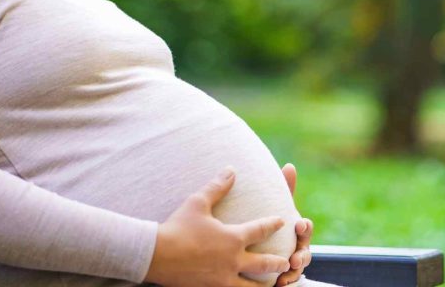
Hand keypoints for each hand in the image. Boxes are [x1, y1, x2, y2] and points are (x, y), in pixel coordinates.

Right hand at [144, 167, 290, 286]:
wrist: (158, 255)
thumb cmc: (178, 226)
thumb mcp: (198, 202)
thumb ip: (217, 187)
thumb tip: (231, 169)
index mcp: (233, 238)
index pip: (261, 230)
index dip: (273, 224)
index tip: (282, 222)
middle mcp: (233, 260)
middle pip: (264, 263)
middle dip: (278, 262)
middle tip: (287, 262)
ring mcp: (223, 278)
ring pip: (251, 286)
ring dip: (262, 285)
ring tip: (270, 285)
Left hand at [275, 163, 313, 286]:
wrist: (266, 244)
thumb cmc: (277, 222)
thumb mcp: (280, 206)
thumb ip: (286, 189)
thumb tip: (289, 165)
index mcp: (298, 229)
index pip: (306, 228)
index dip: (304, 227)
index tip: (299, 224)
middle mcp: (299, 246)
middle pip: (306, 252)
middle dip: (302, 256)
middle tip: (295, 259)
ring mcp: (294, 262)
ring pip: (298, 270)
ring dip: (293, 274)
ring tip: (284, 277)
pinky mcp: (286, 274)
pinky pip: (289, 281)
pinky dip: (285, 282)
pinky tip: (277, 284)